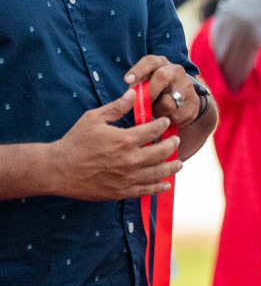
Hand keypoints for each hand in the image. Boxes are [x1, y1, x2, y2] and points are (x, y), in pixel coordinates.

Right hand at [50, 89, 180, 200]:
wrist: (57, 169)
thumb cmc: (75, 141)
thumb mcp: (94, 118)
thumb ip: (116, 107)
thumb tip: (134, 93)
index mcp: (124, 140)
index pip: (154, 130)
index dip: (163, 125)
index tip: (166, 122)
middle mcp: (130, 160)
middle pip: (162, 152)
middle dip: (172, 145)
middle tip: (176, 141)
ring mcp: (127, 177)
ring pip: (158, 173)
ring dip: (172, 167)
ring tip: (179, 163)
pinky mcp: (121, 191)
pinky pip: (145, 190)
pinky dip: (158, 187)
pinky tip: (166, 184)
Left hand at [123, 55, 200, 127]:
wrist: (184, 98)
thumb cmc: (157, 89)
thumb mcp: (146, 82)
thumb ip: (138, 87)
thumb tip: (130, 97)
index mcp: (162, 63)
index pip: (150, 61)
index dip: (138, 70)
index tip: (127, 80)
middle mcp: (176, 71)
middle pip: (162, 77)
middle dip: (149, 93)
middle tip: (143, 104)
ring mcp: (187, 86)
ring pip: (168, 103)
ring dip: (158, 111)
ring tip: (157, 110)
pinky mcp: (194, 103)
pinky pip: (176, 116)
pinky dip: (168, 120)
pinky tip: (168, 116)